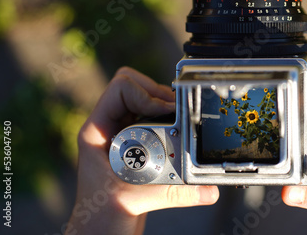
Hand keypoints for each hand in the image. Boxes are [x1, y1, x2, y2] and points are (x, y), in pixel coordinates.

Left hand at [66, 67, 218, 234]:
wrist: (101, 231)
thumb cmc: (102, 217)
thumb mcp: (138, 200)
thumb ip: (175, 194)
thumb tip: (209, 190)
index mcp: (97, 131)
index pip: (120, 88)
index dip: (146, 93)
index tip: (167, 111)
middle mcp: (109, 126)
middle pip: (135, 87)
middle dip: (160, 94)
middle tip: (178, 111)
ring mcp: (122, 133)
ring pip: (144, 98)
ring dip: (165, 104)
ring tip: (181, 117)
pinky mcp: (135, 142)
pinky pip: (152, 115)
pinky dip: (168, 116)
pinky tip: (178, 128)